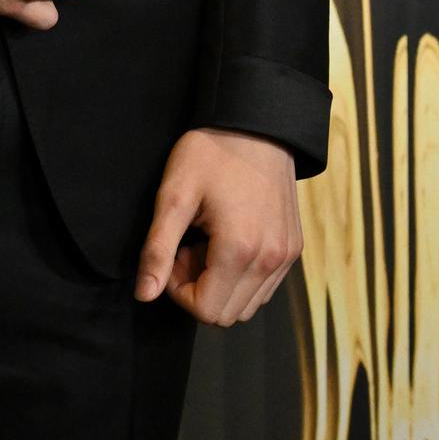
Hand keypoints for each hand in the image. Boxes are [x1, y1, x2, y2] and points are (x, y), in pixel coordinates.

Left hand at [134, 129, 302, 324]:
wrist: (257, 125)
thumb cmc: (210, 154)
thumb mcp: (173, 195)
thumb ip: (157, 250)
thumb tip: (145, 295)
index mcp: (240, 251)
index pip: (205, 311)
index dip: (178, 290)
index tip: (174, 252)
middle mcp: (271, 262)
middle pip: (226, 314)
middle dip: (198, 288)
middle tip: (189, 245)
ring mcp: (286, 257)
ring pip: (247, 305)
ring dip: (220, 284)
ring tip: (208, 240)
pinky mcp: (293, 249)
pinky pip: (264, 287)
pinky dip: (241, 276)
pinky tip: (229, 238)